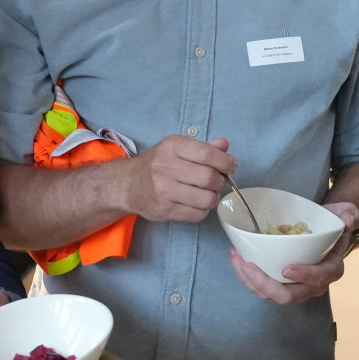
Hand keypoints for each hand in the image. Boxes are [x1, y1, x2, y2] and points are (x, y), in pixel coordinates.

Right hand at [123, 134, 238, 223]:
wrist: (127, 184)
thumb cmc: (157, 164)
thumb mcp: (177, 148)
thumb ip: (203, 147)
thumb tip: (225, 145)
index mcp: (172, 146)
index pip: (207, 154)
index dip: (226, 162)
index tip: (231, 166)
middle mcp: (165, 167)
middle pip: (209, 178)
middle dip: (220, 181)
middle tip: (218, 181)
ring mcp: (164, 191)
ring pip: (206, 199)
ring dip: (213, 197)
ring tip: (207, 193)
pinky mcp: (164, 210)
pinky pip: (197, 215)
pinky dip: (203, 210)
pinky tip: (196, 203)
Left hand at [229, 202, 358, 304]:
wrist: (323, 232)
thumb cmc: (333, 223)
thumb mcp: (346, 213)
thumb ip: (350, 214)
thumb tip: (349, 221)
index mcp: (330, 270)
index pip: (318, 279)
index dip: (303, 276)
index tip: (286, 268)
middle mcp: (312, 284)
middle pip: (288, 296)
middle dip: (265, 284)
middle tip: (248, 265)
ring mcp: (294, 286)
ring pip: (271, 295)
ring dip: (251, 281)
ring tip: (237, 259)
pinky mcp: (279, 283)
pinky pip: (262, 287)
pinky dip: (247, 277)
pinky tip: (237, 259)